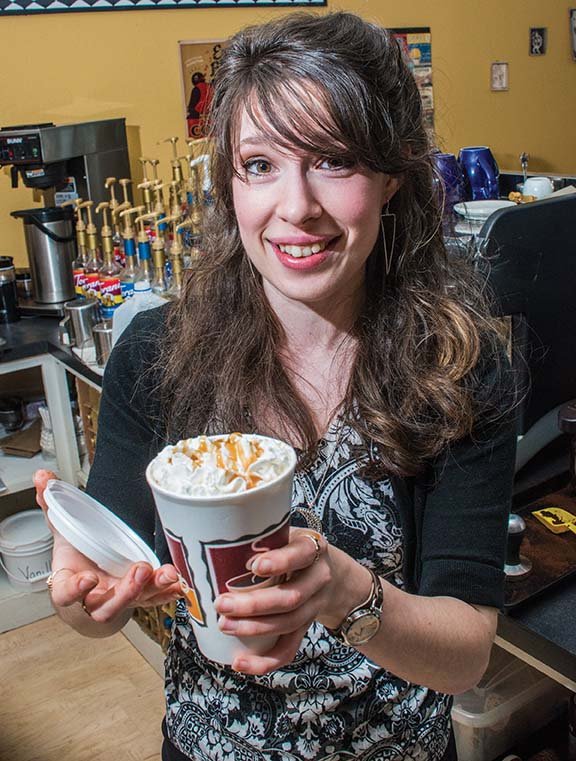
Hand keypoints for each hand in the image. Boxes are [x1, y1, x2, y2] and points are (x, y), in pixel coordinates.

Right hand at [34, 469, 181, 624]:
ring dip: (151, 589)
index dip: (75, 590)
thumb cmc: (73, 560)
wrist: (84, 584)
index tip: (88, 578)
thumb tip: (43, 478)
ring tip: (165, 574)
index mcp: (69, 586)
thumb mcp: (62, 532)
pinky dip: (166, 594)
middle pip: (107, 606)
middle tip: (139, 569)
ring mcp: (117, 601)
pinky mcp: (137, 599)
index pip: (66, 594)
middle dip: (125, 590)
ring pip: (133, 603)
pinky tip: (178, 584)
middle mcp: (94, 599)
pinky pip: (152, 600)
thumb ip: (52, 505)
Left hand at [213, 527, 370, 674]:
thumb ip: (261, 536)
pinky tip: (240, 662)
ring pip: (288, 623)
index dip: (280, 562)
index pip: (300, 555)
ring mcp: (314, 606)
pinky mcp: (306, 628)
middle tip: (222, 603)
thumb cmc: (295, 549)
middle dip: (254, 604)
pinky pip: (289, 649)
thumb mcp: (287, 533)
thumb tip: (208, 538)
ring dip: (254, 628)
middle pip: (291, 597)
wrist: (331, 573)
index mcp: (312, 548)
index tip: (254, 566)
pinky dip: (265, 661)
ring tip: (225, 625)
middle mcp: (318, 578)